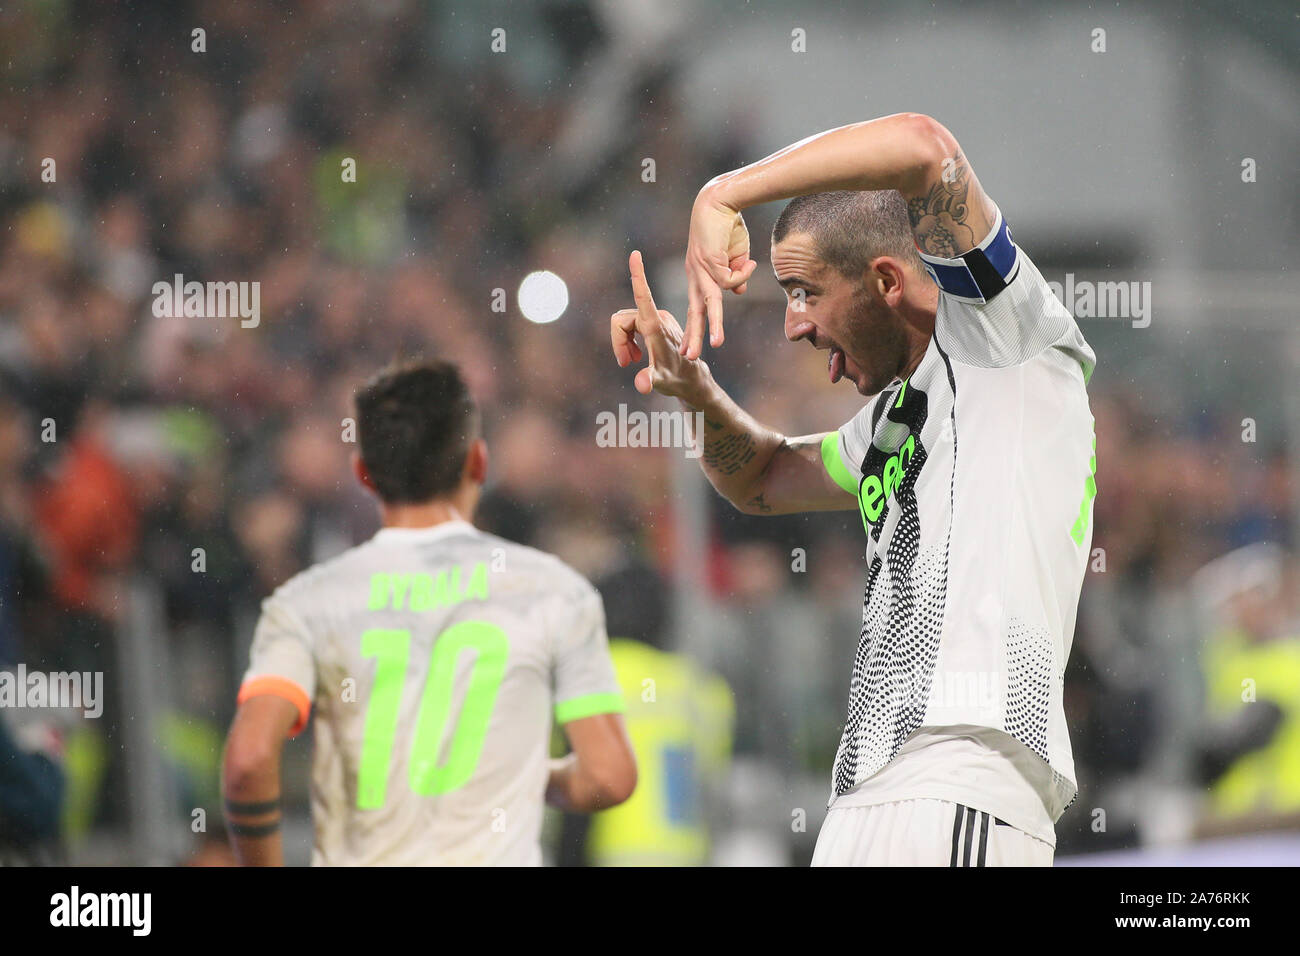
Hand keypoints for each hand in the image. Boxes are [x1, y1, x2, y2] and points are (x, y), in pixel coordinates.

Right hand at [611, 250, 710, 402]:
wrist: (690, 379)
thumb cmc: (677, 380)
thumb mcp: (661, 383)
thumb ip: (650, 381)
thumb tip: (642, 384)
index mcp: (656, 326)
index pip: (644, 297)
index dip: (638, 276)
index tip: (635, 254)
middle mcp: (656, 317)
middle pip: (620, 320)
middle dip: (618, 342)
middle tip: (626, 363)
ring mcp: (655, 318)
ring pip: (623, 324)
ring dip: (623, 343)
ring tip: (633, 361)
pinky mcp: (654, 321)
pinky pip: (630, 326)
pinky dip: (628, 341)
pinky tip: (638, 355)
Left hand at [682, 187, 756, 358]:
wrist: (721, 199)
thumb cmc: (727, 226)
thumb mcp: (735, 256)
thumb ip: (735, 275)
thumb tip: (738, 292)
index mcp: (698, 275)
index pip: (695, 306)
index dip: (695, 326)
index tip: (692, 346)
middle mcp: (695, 275)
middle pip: (694, 310)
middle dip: (693, 335)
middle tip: (689, 358)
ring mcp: (700, 269)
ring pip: (708, 303)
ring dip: (712, 324)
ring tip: (716, 344)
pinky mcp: (708, 261)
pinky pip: (729, 279)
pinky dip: (743, 272)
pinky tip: (750, 262)